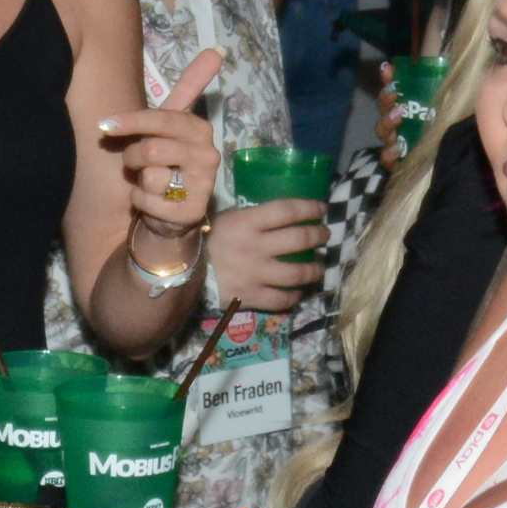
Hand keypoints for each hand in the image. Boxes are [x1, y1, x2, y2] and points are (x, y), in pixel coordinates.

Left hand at [88, 46, 229, 270]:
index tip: (104, 126)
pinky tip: (149, 203)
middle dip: (132, 157)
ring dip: (138, 180)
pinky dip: (139, 202)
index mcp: (201, 130)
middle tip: (135, 163)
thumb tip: (217, 49)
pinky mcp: (191, 213)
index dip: (130, 122)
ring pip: (150, 175)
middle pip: (151, 148)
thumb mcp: (169, 125)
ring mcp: (203, 186)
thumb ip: (189, 88)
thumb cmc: (163, 164)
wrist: (166, 216)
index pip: (161, 118)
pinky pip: (147, 200)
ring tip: (147, 182)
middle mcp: (209, 156)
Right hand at [208, 195, 328, 313]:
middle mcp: (255, 247)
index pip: (287, 210)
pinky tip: (297, 292)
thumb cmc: (208, 239)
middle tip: (324, 235)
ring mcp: (254, 274)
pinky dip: (294, 296)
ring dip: (313, 269)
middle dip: (318, 236)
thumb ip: (254, 216)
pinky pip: (281, 299)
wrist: (182, 270)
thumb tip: (284, 213)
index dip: (309, 208)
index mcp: (248, 222)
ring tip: (318, 267)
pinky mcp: (250, 297)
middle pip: (298, 239)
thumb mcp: (228, 218)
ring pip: (296, 273)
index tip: (322, 209)